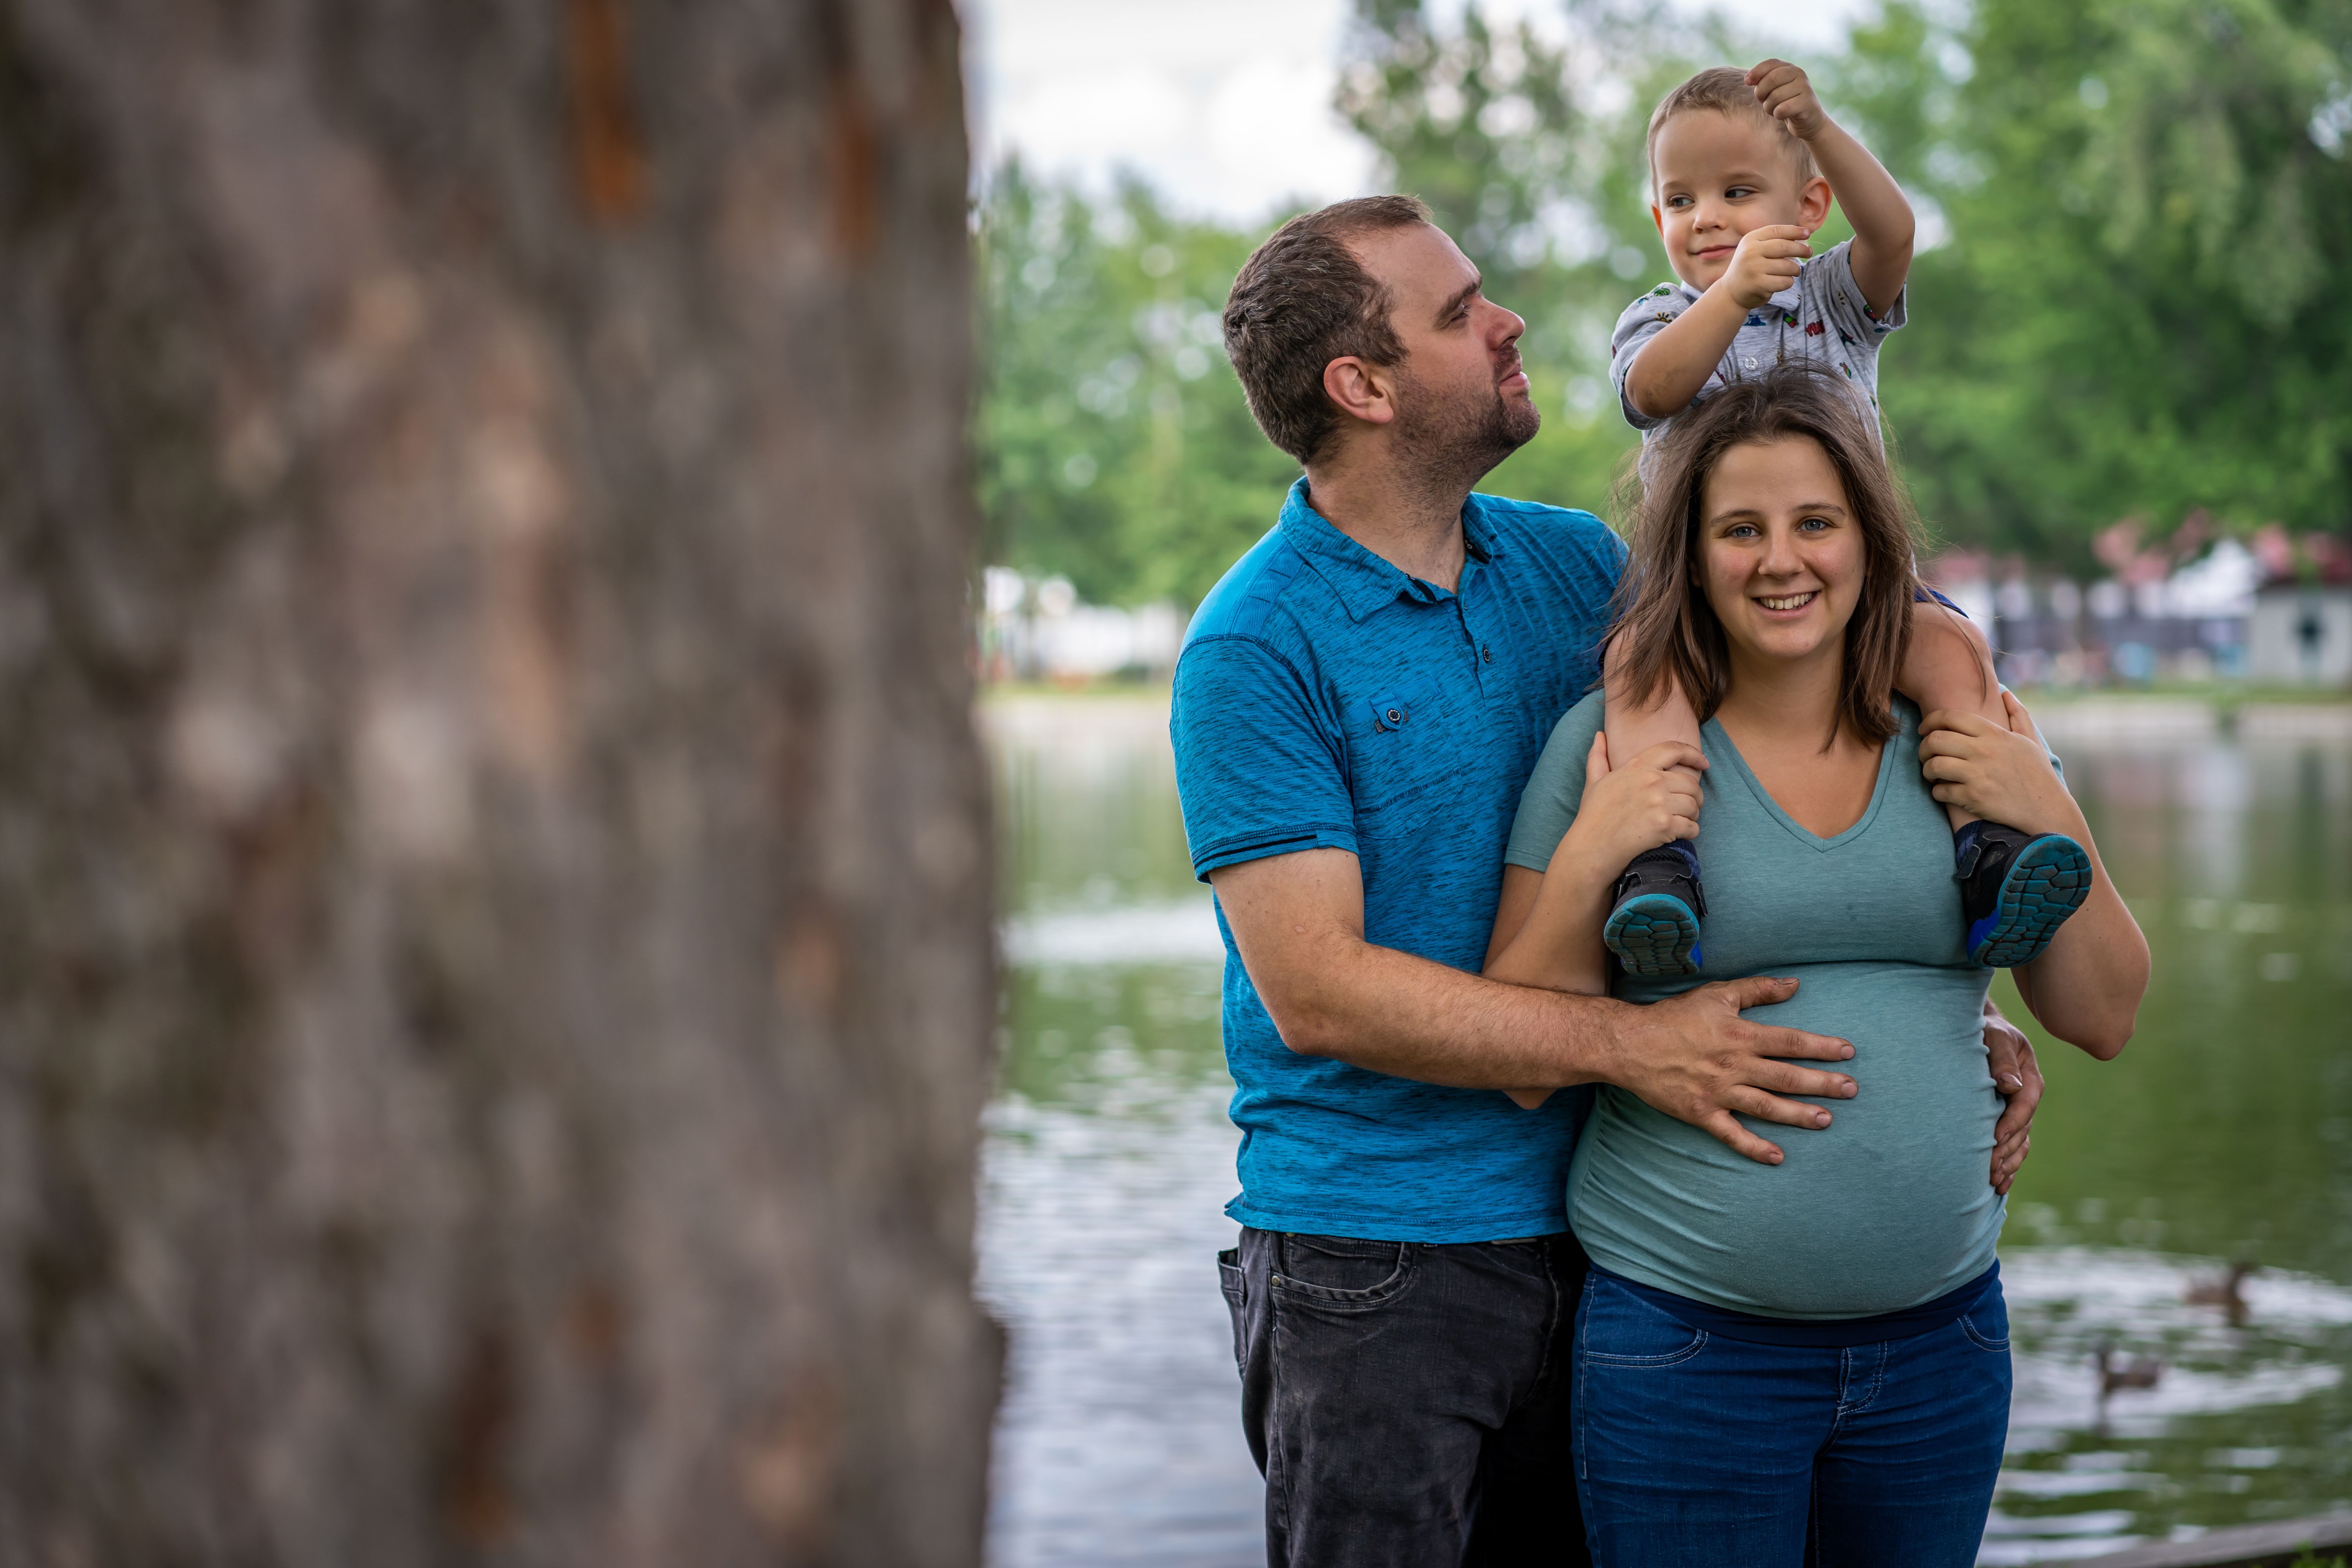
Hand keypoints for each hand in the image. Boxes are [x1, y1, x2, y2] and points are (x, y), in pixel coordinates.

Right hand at [1558, 734, 1705, 874]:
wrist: (1591, 847)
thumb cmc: (1593, 815)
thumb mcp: (1594, 781)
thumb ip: (1598, 756)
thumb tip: (1600, 735)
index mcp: (1637, 766)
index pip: (1674, 750)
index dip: (1694, 754)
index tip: (1703, 763)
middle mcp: (1652, 781)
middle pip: (1691, 782)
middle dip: (1694, 795)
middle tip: (1687, 806)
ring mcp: (1659, 803)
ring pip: (1694, 805)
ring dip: (1693, 815)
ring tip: (1682, 820)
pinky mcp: (1665, 826)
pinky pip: (1692, 827)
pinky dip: (1690, 832)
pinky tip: (1679, 835)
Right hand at [1610, 975, 1856, 1164]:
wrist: (1629, 1044)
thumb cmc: (1674, 1016)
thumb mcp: (1717, 994)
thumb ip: (1757, 990)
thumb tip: (1794, 985)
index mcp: (1740, 1036)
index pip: (1791, 1042)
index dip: (1821, 1047)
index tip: (1848, 1052)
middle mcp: (1734, 1066)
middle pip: (1787, 1076)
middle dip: (1822, 1084)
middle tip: (1851, 1089)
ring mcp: (1719, 1093)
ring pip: (1767, 1106)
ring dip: (1799, 1114)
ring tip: (1826, 1120)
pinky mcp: (1701, 1113)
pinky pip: (1732, 1134)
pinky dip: (1754, 1147)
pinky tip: (1777, 1157)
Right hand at [1722, 224, 1809, 308]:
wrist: (1731, 291)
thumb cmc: (1751, 267)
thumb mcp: (1756, 249)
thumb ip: (1774, 241)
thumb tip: (1803, 235)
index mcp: (1750, 239)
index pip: (1777, 230)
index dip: (1794, 231)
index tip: (1807, 234)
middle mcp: (1750, 252)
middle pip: (1785, 246)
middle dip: (1801, 249)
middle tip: (1809, 252)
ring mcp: (1754, 268)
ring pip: (1788, 266)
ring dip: (1795, 269)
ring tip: (1794, 271)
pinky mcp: (1759, 285)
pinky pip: (1785, 281)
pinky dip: (1788, 282)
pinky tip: (1782, 282)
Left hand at [1748, 58, 1828, 140]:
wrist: (1809, 120)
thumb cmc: (1786, 104)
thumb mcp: (1774, 90)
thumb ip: (1762, 81)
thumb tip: (1748, 79)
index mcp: (1790, 68)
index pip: (1770, 63)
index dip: (1756, 72)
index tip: (1747, 82)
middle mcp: (1799, 74)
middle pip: (1770, 80)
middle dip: (1760, 93)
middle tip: (1764, 101)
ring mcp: (1805, 88)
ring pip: (1774, 97)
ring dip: (1769, 107)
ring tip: (1776, 109)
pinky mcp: (1807, 103)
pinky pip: (1782, 109)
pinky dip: (1778, 115)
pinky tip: (1784, 115)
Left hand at [1918, 693, 2083, 836]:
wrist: (2046, 809)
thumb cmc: (2037, 774)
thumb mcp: (2030, 740)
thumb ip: (2018, 714)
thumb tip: (2005, 693)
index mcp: (1994, 734)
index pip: (1950, 716)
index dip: (1930, 720)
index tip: (1924, 729)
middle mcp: (1983, 751)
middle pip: (1935, 739)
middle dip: (1923, 747)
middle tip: (1925, 754)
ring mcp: (1977, 775)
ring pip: (1933, 765)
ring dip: (1926, 770)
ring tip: (1932, 774)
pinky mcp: (1973, 797)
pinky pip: (1940, 791)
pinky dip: (1936, 792)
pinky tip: (1943, 792)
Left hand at [1984, 1003, 2040, 1194]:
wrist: (1979, 1031)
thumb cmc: (1986, 1031)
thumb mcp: (1997, 1037)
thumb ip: (2002, 1059)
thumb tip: (2008, 1084)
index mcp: (2029, 1078)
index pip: (2023, 1105)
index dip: (2010, 1123)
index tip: (1994, 1139)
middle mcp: (2026, 1098)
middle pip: (2022, 1130)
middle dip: (2006, 1151)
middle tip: (1989, 1169)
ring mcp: (2018, 1112)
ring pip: (2020, 1144)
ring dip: (2008, 1164)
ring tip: (1993, 1182)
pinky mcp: (2007, 1121)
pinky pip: (2014, 1148)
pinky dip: (2008, 1166)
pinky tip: (1999, 1184)